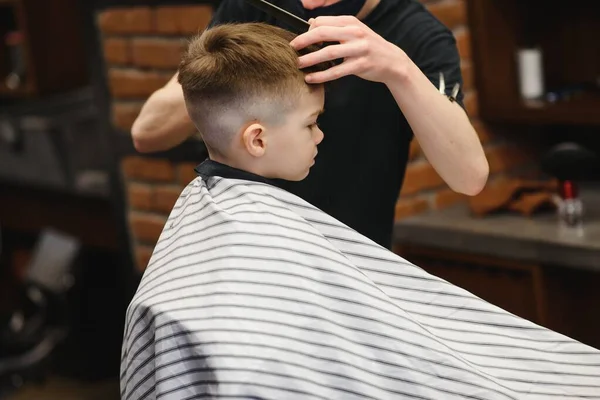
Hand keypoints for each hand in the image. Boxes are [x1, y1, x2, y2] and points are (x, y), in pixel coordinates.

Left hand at [290, 15, 407, 83]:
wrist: (392, 61)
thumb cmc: (369, 46)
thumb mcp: (354, 32)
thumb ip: (335, 28)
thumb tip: (310, 23)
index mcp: (351, 22)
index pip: (322, 22)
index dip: (308, 31)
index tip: (299, 41)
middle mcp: (355, 32)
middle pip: (322, 33)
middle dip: (304, 40)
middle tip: (292, 48)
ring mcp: (359, 49)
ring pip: (328, 52)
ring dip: (310, 58)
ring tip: (299, 64)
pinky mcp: (360, 65)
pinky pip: (336, 71)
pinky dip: (321, 75)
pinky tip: (310, 78)